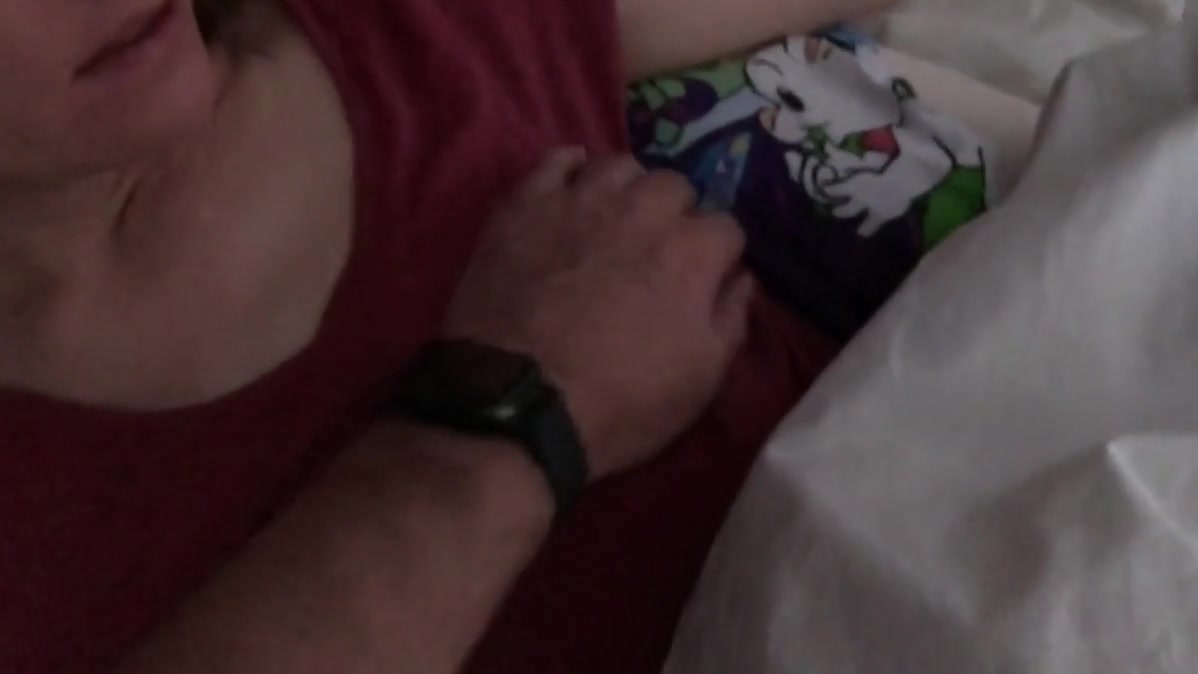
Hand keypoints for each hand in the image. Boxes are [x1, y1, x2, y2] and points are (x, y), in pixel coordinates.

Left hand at [446, 148, 752, 477]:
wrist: (517, 404)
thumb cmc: (620, 402)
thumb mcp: (701, 380)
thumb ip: (730, 318)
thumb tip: (741, 278)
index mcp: (691, 251)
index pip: (727, 229)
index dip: (718, 257)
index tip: (704, 280)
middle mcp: (641, 209)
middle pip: (675, 186)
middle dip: (675, 215)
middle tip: (655, 254)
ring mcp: (579, 200)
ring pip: (619, 166)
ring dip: (627, 189)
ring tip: (614, 221)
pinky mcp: (524, 205)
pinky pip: (556, 161)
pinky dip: (570, 169)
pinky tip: (571, 191)